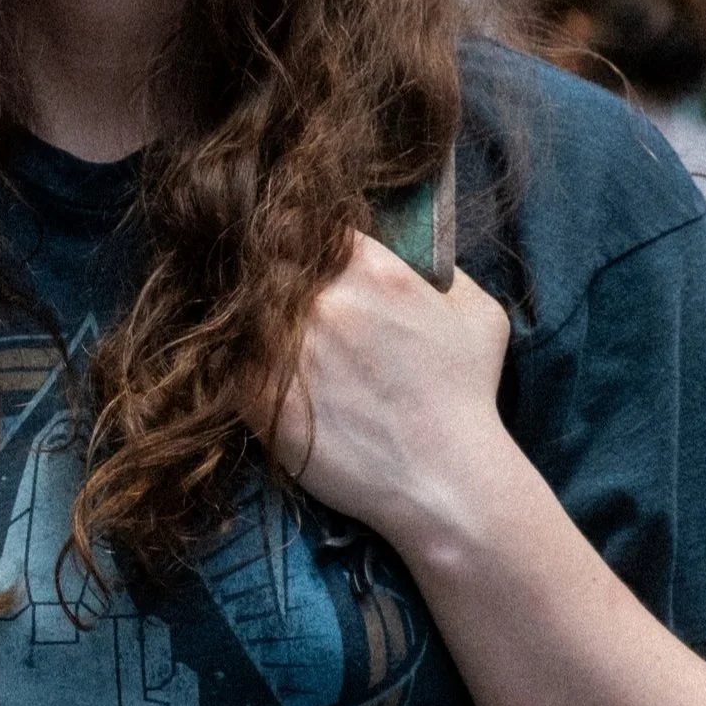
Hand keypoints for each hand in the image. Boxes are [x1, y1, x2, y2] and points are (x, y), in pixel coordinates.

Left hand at [262, 236, 515, 553]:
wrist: (443, 479)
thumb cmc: (467, 398)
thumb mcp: (478, 314)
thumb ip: (437, 272)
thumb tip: (409, 256)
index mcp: (371, 268)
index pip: (312, 226)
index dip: (305, 239)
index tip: (305, 256)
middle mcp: (321, 300)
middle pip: (269, 263)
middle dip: (273, 276)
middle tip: (280, 299)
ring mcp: (284, 347)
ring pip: (240, 310)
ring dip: (247, 318)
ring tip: (263, 336)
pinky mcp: (258, 395)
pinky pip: (227, 361)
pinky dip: (234, 362)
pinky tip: (255, 372)